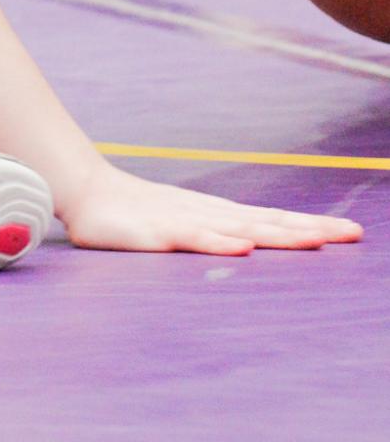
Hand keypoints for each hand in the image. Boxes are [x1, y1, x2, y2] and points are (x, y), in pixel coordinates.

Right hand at [60, 160, 361, 254]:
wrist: (87, 193)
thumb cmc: (134, 216)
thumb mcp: (181, 230)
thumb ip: (211, 238)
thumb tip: (247, 247)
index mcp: (219, 217)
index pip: (274, 221)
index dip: (311, 226)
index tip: (350, 233)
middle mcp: (211, 216)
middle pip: (269, 222)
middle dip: (312, 229)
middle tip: (353, 234)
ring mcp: (186, 221)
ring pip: (240, 229)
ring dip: (279, 234)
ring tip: (315, 240)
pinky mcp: (158, 233)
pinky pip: (193, 238)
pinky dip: (219, 242)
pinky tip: (242, 248)